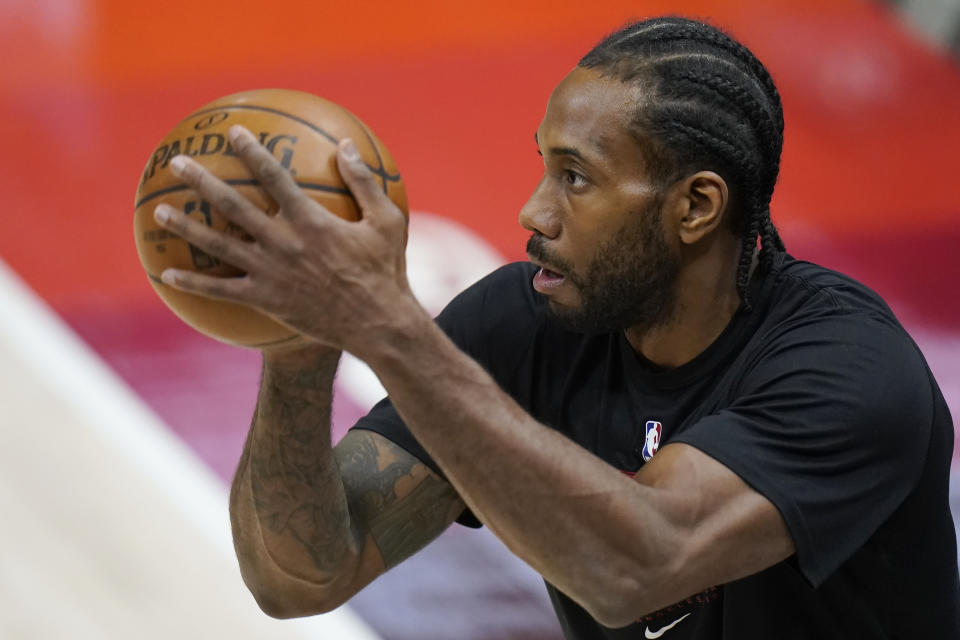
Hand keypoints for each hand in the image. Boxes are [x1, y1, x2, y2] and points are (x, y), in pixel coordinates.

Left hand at [153, 125, 419, 354]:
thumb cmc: (386, 270)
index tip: (233, 132)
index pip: (274, 177)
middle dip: (202, 181)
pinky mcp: (265, 299)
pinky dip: (194, 284)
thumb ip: (364, 182)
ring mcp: (270, 272)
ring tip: (160, 210)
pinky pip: (222, 291)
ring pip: (218, 246)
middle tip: (177, 163)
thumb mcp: (387, 221)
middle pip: (232, 205)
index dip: (252, 151)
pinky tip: (167, 276)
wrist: (377, 323)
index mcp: (310, 220)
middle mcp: (283, 242)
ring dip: (186, 227)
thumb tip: (347, 145)